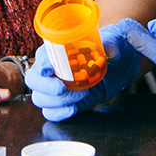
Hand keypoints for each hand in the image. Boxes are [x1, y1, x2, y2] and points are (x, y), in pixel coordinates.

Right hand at [25, 19, 146, 121]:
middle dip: (45, 87)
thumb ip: (111, 46)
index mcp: (59, 48)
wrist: (121, 64)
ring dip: (57, 101)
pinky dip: (58, 114)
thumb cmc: (112, 46)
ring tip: (81, 95)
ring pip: (40, 98)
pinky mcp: (64, 101)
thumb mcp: (114, 42)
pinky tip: (73, 109)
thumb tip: (111, 53)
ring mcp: (56, 86)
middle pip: (33, 80)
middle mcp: (53, 68)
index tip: (48, 70)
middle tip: (63, 88)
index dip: (41, 63)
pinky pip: (50, 112)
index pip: (42, 55)